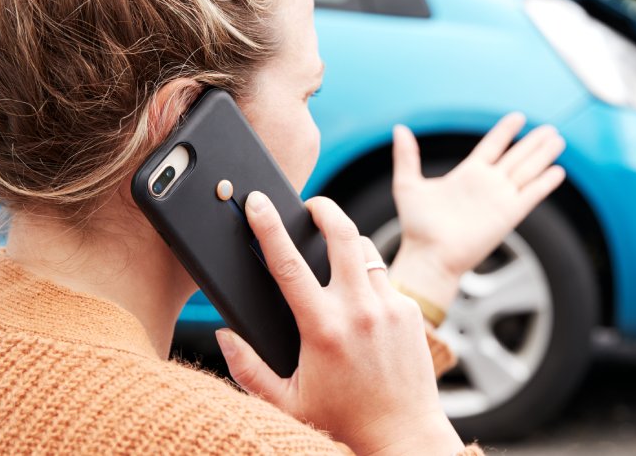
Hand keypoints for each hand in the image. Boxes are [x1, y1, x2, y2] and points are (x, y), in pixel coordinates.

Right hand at [216, 192, 462, 454]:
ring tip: (333, 256)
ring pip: (366, 251)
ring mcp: (390, 307)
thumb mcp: (285, 402)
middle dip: (323, 208)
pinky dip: (368, 281)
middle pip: (341, 233)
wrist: (403, 436)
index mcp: (322, 328)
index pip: (288, 263)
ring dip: (348, 245)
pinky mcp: (411, 311)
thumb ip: (248, 368)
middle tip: (310, 205)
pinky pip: (385, 279)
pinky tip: (360, 303)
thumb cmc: (342, 422)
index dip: (269, 226)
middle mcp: (359, 311)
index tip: (258, 202)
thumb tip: (224, 333)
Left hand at [388, 113, 565, 311]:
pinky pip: (531, 194)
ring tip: (558, 140)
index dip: (505, 132)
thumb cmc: (417, 227)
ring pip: (527, 171)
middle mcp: (487, 184)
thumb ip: (407, 156)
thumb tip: (400, 128)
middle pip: (516, 156)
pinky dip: (545, 183)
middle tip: (550, 129)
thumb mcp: (408, 185)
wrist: (429, 256)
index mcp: (467, 175)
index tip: (518, 117)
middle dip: (533, 142)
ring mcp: (499, 199)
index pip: (492, 146)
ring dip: (543, 156)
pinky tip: (558, 171)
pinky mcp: (508, 215)